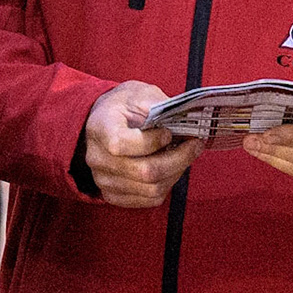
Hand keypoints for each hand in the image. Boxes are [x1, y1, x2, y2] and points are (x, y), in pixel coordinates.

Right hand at [82, 81, 201, 207]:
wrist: (104, 120)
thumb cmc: (124, 106)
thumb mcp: (139, 93)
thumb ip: (158, 105)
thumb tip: (184, 120)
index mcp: (100, 128)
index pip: (121, 144)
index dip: (150, 142)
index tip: (168, 132)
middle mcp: (97, 158)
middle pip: (144, 172)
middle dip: (178, 159)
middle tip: (195, 144)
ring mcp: (103, 180)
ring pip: (151, 189)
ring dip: (176, 172)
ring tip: (186, 155)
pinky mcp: (113, 195)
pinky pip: (149, 199)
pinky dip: (168, 184)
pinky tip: (173, 167)